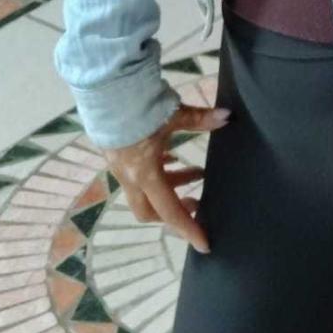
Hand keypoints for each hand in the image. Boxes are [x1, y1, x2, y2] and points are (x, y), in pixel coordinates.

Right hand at [99, 99, 231, 253]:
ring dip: (171, 186)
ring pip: (145, 191)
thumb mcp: (173, 114)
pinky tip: (170, 156)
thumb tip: (227, 117)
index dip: (189, 228)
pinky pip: (138, 174)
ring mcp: (120, 166)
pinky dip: (158, 171)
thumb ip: (200, 119)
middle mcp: (129, 176)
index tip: (204, 244)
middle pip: (149, 211)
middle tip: (198, 202)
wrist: (105, 88)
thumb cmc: (139, 105)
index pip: (170, 211)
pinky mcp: (116, 154)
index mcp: (144, 173)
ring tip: (196, 172)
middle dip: (174, 212)